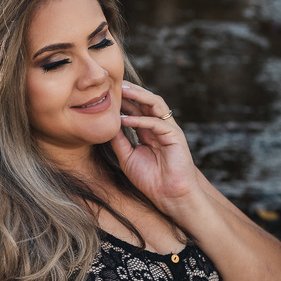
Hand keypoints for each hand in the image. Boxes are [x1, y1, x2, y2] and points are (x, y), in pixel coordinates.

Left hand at [110, 81, 200, 206]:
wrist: (170, 196)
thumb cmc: (150, 180)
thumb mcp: (127, 157)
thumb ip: (119, 140)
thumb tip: (107, 125)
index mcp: (148, 131)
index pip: (136, 109)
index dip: (123, 100)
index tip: (105, 93)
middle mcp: (159, 127)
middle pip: (146, 101)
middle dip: (130, 91)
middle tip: (112, 83)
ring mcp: (169, 129)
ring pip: (155, 104)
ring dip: (138, 96)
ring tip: (121, 91)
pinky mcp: (175, 136)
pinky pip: (157, 123)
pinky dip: (140, 120)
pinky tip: (125, 120)